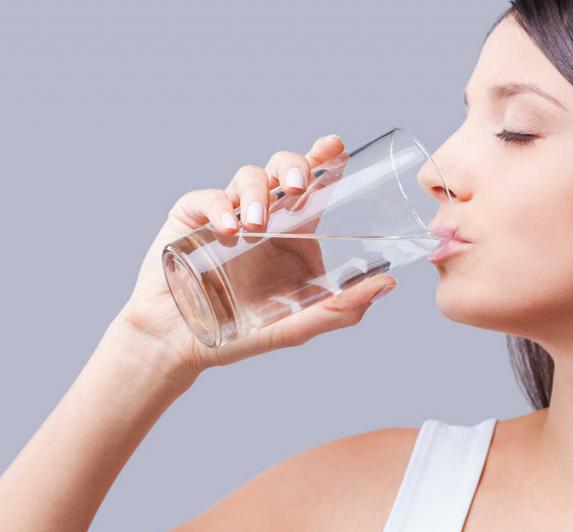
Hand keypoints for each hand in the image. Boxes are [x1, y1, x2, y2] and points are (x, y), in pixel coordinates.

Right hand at [113, 133, 397, 379]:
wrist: (183, 344)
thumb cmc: (243, 334)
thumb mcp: (298, 325)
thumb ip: (342, 309)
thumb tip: (389, 284)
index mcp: (295, 232)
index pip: (315, 185)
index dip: (325, 159)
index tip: (336, 147)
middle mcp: (265, 216)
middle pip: (283, 168)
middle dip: (293, 165)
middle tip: (297, 185)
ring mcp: (228, 213)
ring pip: (248, 177)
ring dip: (256, 193)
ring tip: (257, 224)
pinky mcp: (190, 218)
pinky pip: (206, 197)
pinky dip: (218, 207)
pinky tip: (227, 229)